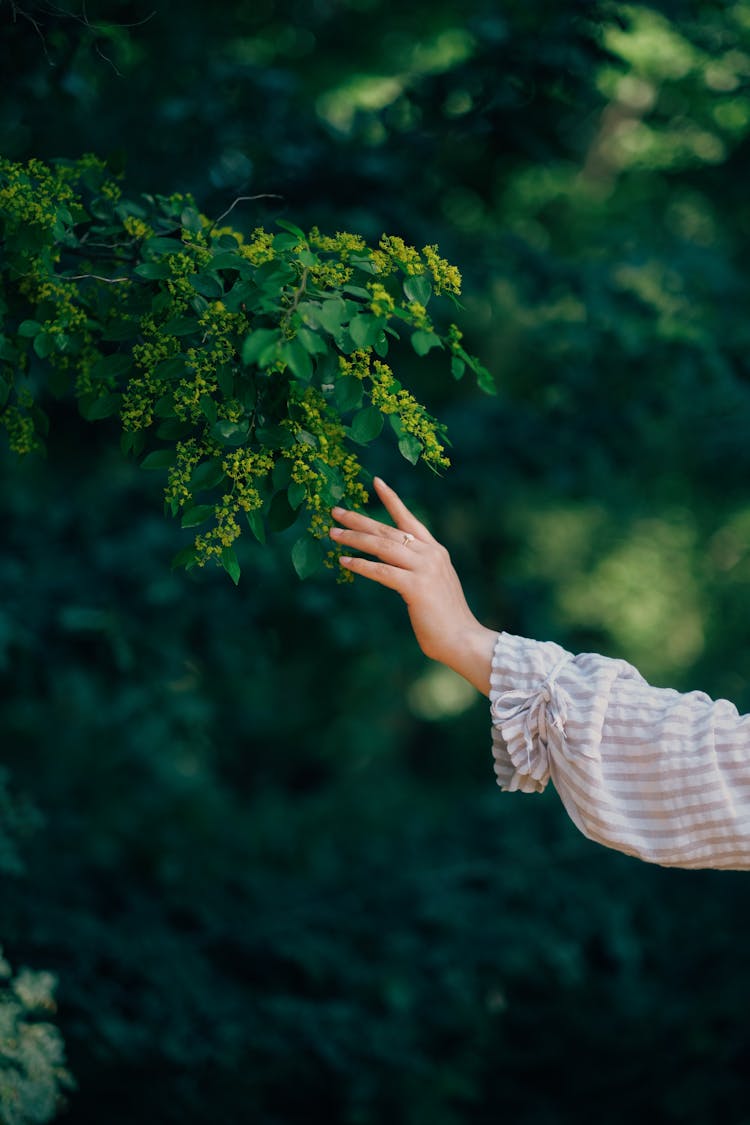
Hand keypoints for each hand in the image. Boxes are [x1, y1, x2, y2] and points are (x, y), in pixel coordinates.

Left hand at [330, 477, 496, 695]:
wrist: (463, 638)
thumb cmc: (445, 618)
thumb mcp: (432, 585)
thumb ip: (416, 570)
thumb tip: (391, 564)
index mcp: (435, 551)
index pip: (410, 519)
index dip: (392, 500)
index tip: (376, 482)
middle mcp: (430, 554)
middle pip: (388, 530)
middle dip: (359, 520)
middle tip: (336, 511)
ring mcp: (424, 569)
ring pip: (382, 546)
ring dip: (354, 539)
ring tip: (333, 534)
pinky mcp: (416, 587)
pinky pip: (382, 571)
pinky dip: (361, 565)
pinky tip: (344, 561)